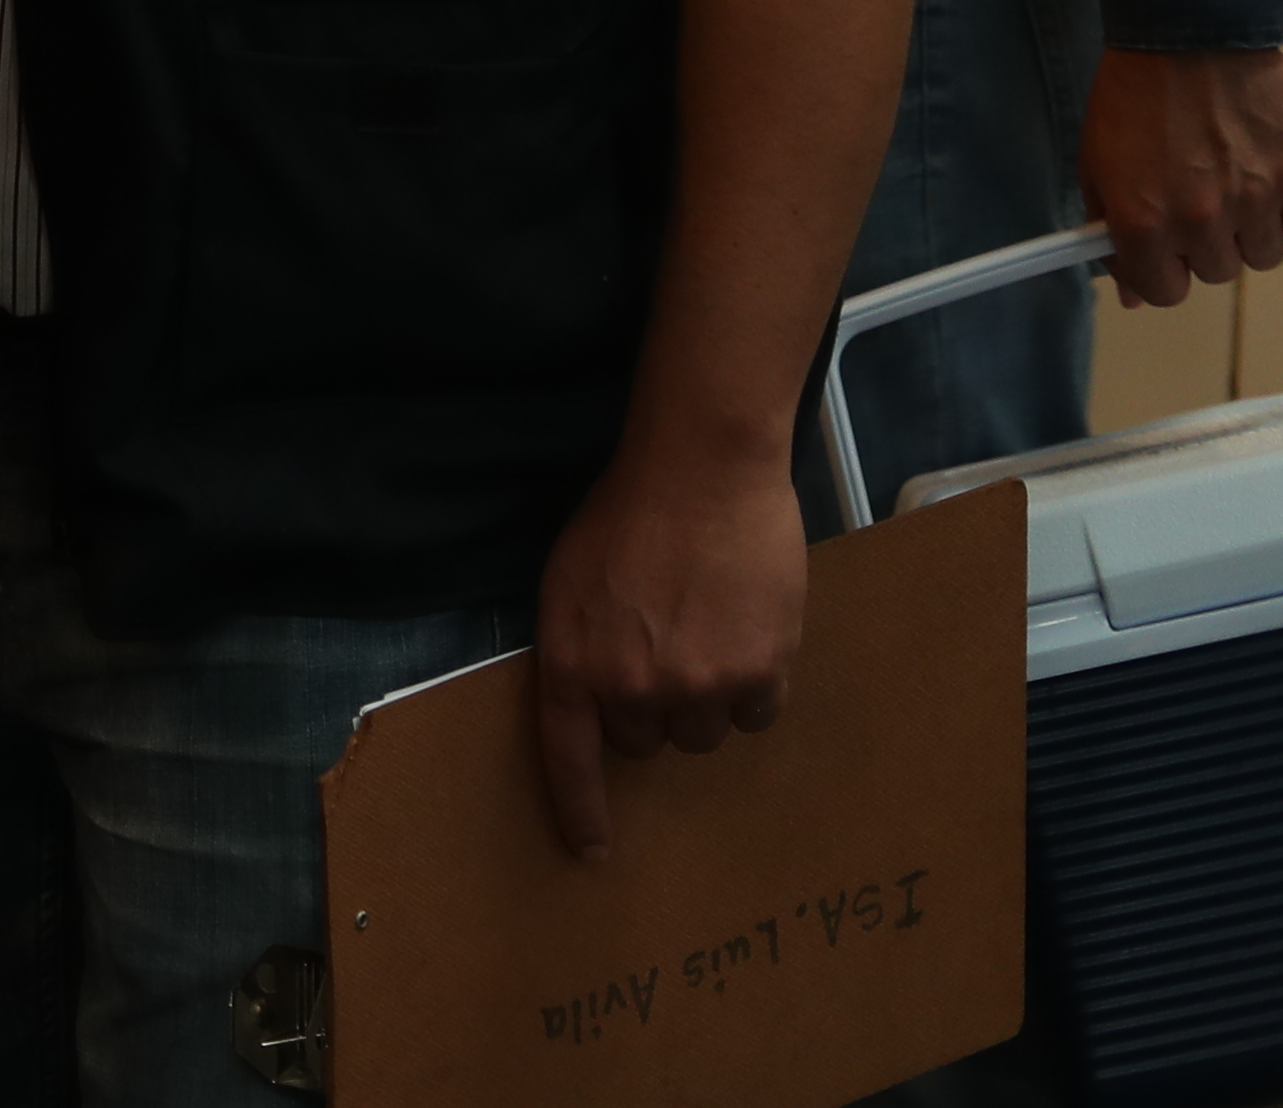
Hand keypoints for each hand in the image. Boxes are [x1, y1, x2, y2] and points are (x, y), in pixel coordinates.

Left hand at [530, 435, 807, 857]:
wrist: (701, 472)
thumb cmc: (625, 516)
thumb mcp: (568, 582)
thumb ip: (580, 650)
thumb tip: (598, 702)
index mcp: (573, 663)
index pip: (569, 759)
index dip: (582, 812)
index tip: (593, 854)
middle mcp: (632, 687)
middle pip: (647, 741)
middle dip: (653, 707)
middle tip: (663, 647)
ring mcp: (699, 685)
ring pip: (705, 731)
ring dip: (707, 697)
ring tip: (707, 631)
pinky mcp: (760, 673)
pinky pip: (757, 713)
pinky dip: (755, 685)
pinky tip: (747, 632)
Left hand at [1083, 46, 1282, 305]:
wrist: (1191, 35)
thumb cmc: (1135, 95)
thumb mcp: (1097, 163)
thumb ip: (1111, 232)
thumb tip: (1132, 296)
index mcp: (1142, 220)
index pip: (1162, 291)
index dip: (1159, 271)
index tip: (1160, 251)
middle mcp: (1201, 219)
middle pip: (1213, 271)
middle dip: (1200, 242)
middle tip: (1191, 193)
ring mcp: (1255, 200)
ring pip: (1259, 253)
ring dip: (1244, 227)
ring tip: (1226, 178)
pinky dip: (1276, 208)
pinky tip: (1258, 172)